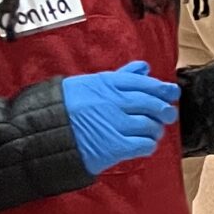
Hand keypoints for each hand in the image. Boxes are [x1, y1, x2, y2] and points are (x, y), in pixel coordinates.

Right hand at [62, 60, 180, 174]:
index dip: (162, 88)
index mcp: (107, 84)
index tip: (172, 92)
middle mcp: (113, 102)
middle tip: (167, 114)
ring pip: (150, 125)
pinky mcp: (114, 146)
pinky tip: (144, 144)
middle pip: (151, 103)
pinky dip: (148, 145)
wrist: (42, 132)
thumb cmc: (65, 107)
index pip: (144, 83)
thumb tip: (144, 67)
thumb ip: (120, 76)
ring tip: (152, 131)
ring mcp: (115, 124)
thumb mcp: (90, 83)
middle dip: (164, 110)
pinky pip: (143, 145)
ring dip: (155, 129)